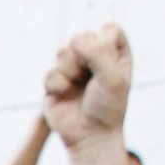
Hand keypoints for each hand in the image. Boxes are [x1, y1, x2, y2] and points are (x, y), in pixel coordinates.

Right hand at [41, 24, 132, 152]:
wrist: (90, 136)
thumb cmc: (108, 108)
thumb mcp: (112, 78)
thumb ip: (98, 52)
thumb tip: (76, 39)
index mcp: (115, 53)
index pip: (107, 29)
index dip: (104, 43)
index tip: (107, 63)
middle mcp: (93, 57)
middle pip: (81, 37)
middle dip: (83, 58)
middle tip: (91, 78)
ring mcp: (72, 69)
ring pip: (61, 51)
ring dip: (69, 71)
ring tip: (77, 87)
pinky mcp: (54, 82)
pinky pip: (49, 72)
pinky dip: (58, 85)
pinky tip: (65, 95)